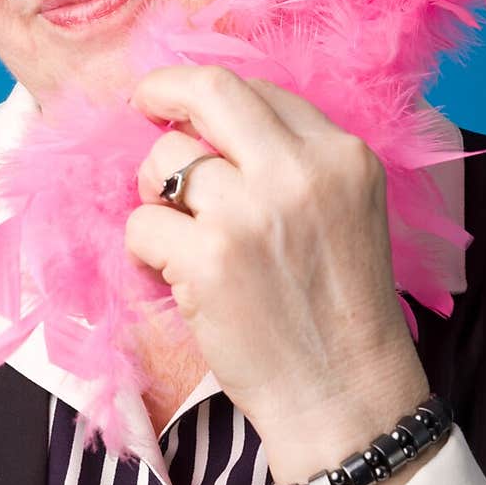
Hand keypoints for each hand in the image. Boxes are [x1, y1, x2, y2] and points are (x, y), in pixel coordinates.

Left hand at [124, 64, 429, 484]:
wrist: (344, 394)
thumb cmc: (337, 308)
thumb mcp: (344, 211)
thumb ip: (292, 163)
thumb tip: (206, 125)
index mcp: (342, 154)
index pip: (259, 91)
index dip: (210, 97)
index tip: (184, 107)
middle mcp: (300, 171)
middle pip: (210, 90)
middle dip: (163, 90)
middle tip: (142, 104)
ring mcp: (250, 212)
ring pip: (164, 160)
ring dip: (154, 193)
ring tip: (178, 233)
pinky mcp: (207, 258)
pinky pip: (141, 223)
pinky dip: (144, 250)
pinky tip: (170, 275)